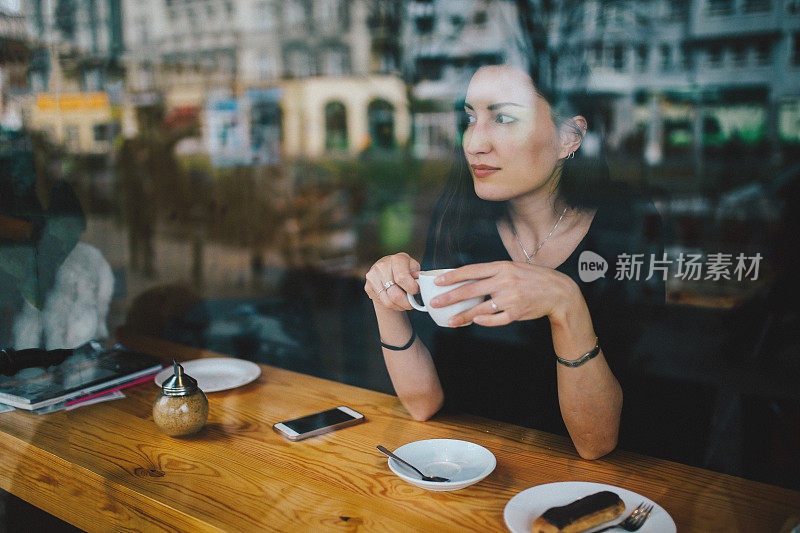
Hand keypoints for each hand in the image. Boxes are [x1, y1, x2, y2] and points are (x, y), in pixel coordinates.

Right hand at [364, 253, 420, 310]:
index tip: (417, 291)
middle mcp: (382, 267)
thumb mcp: (413, 267)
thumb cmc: (404, 268)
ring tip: (406, 304)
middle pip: (395, 294)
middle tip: (413, 304)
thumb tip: (421, 283)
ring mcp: (372, 277)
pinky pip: (382, 302)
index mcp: (396, 260)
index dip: (412, 289)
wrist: (387, 267)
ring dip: (400, 307)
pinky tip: (398, 302)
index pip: (402, 278)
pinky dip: (393, 306)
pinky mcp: (368, 287)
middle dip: (407, 303)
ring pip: (388, 302)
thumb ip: (418, 275)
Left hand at [429, 261, 581, 326]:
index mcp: (502, 267)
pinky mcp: (516, 313)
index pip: (471, 271)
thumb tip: (468, 278)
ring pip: (480, 309)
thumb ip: (493, 273)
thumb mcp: (513, 268)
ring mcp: (510, 298)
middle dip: (449, 297)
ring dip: (463, 316)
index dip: (452, 276)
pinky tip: (474, 322)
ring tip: (450, 320)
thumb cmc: (532, 279)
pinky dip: (484, 321)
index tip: (438, 281)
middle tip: (435, 302)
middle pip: (471, 290)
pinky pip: (495, 319)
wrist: (559, 292)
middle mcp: (505, 281)